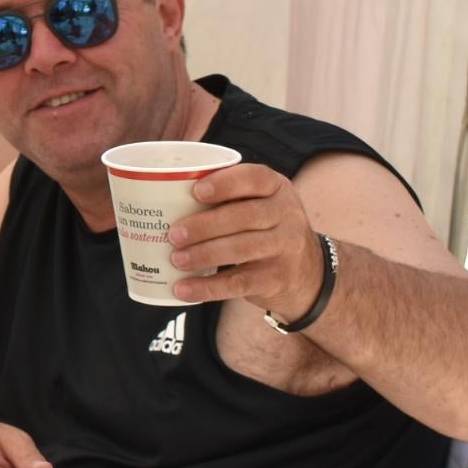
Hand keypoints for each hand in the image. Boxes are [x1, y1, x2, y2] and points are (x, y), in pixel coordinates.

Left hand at [166, 163, 327, 315]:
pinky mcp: (278, 278)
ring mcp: (286, 247)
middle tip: (173, 234)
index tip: (195, 191)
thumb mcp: (259, 204)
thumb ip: (226, 199)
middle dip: (205, 225)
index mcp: (277, 188)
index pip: (255, 178)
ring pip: (242, 249)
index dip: (225, 183)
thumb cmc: (264, 228)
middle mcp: (287, 214)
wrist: (308, 272)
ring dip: (204, 254)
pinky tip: (183, 289)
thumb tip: (160, 199)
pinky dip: (208, 287)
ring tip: (175, 259)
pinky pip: (240, 282)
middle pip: (245, 216)